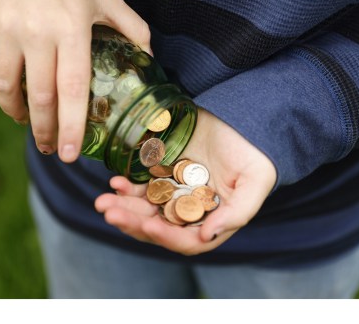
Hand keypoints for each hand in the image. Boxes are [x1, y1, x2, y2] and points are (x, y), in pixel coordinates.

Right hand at [0, 0, 150, 161]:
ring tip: (27, 121)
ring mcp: (4, 26)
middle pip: (37, 96)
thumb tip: (151, 59)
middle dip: (43, 130)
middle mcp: (35, 30)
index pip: (71, 88)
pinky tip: (10, 88)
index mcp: (71, 28)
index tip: (70, 153)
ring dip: (16, 111)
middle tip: (49, 148)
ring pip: (4, 85)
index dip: (71, 125)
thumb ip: (131, 28)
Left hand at [94, 108, 276, 254]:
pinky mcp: (161, 174)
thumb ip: (237, 211)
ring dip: (122, 207)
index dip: (167, 237)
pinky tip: (115, 181)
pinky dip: (126, 188)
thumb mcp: (256, 180)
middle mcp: (191, 212)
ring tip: (103, 201)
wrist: (243, 118)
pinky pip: (140, 187)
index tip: (150, 226)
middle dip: (132, 222)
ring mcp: (174, 193)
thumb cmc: (255, 151)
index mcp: (213, 220)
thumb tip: (207, 235)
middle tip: (110, 213)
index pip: (186, 240)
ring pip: (143, 209)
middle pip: (157, 227)